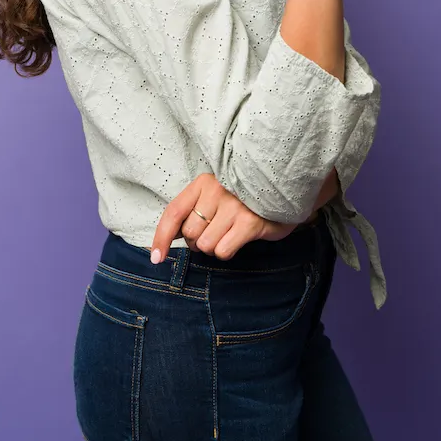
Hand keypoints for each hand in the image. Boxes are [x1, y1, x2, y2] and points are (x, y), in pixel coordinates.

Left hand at [149, 173, 299, 262]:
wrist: (284, 191)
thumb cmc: (244, 198)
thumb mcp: (215, 196)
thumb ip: (193, 211)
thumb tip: (169, 236)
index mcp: (203, 183)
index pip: (173, 213)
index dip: (161, 238)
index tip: (156, 258)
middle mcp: (217, 191)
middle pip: (190, 234)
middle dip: (198, 241)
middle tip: (216, 232)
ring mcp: (234, 206)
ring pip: (205, 245)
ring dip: (215, 246)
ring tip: (230, 232)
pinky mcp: (249, 223)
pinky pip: (223, 251)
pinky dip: (227, 251)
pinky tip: (239, 238)